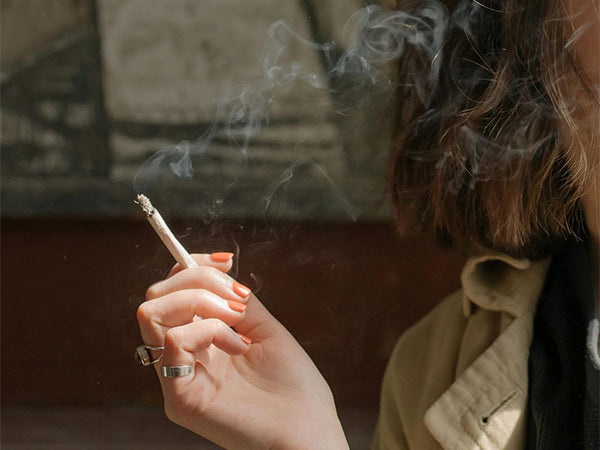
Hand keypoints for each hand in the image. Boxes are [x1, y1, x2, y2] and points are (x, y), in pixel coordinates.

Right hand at [136, 254, 348, 449]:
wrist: (309, 432)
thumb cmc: (293, 386)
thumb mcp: (264, 329)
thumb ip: (236, 303)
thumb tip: (218, 272)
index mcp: (200, 343)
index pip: (172, 293)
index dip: (192, 266)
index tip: (227, 260)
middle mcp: (182, 359)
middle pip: (156, 297)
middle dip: (197, 279)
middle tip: (237, 299)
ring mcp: (177, 378)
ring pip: (152, 312)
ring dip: (200, 300)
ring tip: (237, 320)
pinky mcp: (180, 398)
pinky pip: (174, 340)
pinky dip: (209, 329)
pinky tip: (238, 346)